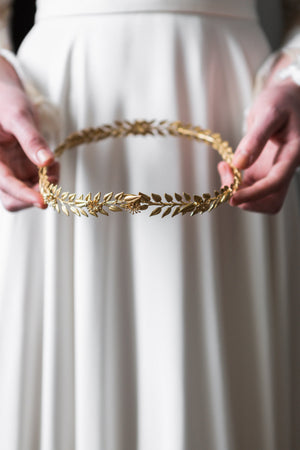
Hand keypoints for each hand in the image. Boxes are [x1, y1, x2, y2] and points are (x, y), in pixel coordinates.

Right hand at [0, 56, 58, 211]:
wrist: (6, 94)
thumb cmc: (5, 100)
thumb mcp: (18, 116)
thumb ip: (31, 139)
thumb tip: (46, 162)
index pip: (6, 184)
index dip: (24, 195)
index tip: (43, 201)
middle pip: (13, 198)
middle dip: (34, 195)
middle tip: (53, 181)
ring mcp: (11, 170)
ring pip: (27, 192)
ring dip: (45, 187)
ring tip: (54, 165)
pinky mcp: (22, 168)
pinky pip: (36, 182)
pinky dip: (49, 178)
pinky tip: (53, 163)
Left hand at [218, 79, 299, 213]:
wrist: (286, 97)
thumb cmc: (281, 101)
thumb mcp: (268, 113)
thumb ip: (255, 139)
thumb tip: (240, 164)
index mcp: (293, 154)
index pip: (275, 183)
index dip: (254, 194)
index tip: (232, 197)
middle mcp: (285, 168)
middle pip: (271, 200)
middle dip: (247, 199)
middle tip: (226, 180)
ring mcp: (274, 171)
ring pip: (260, 197)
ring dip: (239, 192)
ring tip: (224, 168)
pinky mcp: (263, 170)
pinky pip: (250, 187)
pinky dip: (235, 183)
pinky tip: (226, 167)